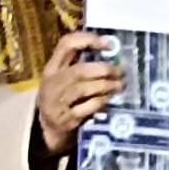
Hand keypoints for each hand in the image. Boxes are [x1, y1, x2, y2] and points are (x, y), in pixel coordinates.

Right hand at [37, 32, 124, 153]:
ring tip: (119, 85)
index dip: (88, 40)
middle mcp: (52, 83)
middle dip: (103, 69)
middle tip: (120, 72)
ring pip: (84, 89)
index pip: (66, 45)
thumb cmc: (62, 98)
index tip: (109, 44)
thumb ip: (78, 63)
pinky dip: (100, 102)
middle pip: (79, 70)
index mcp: (51, 68)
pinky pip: (87, 108)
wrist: (48, 129)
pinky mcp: (66, 119)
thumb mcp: (63, 79)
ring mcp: (57, 102)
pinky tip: (109, 99)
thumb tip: (110, 47)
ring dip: (105, 86)